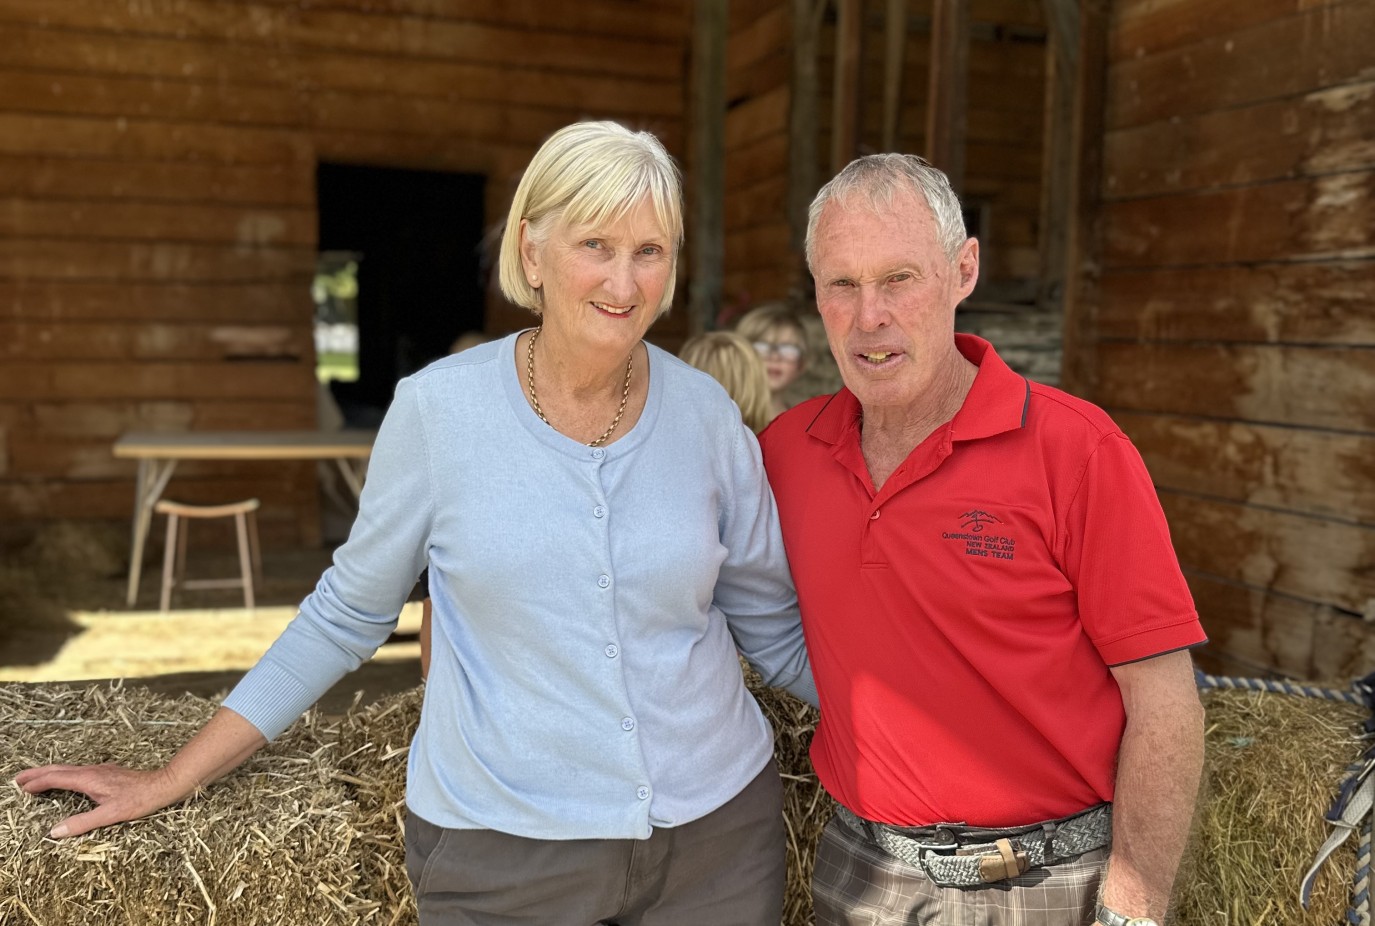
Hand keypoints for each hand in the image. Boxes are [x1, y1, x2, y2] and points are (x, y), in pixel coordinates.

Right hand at [15, 762, 189, 838]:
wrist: (163, 785)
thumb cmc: (139, 800)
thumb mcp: (109, 815)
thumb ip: (82, 823)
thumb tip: (54, 832)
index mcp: (88, 779)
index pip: (55, 778)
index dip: (36, 783)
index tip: (21, 788)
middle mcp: (92, 771)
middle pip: (58, 769)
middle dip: (37, 773)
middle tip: (18, 778)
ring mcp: (100, 770)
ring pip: (68, 769)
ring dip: (50, 773)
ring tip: (36, 779)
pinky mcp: (108, 773)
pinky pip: (78, 771)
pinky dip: (64, 774)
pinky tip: (67, 780)